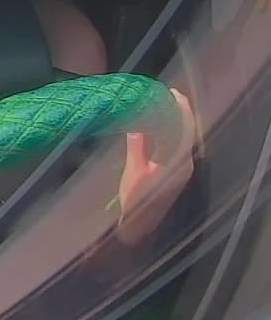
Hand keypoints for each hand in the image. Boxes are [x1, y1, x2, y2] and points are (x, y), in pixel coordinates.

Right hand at [117, 88, 197, 244]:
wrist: (141, 227)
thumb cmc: (137, 200)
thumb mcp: (133, 171)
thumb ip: (137, 146)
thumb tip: (137, 124)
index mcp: (178, 162)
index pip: (185, 129)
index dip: (181, 109)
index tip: (172, 93)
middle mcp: (185, 164)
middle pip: (186, 132)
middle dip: (177, 114)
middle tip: (165, 96)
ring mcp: (181, 170)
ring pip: (181, 139)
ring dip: (173, 123)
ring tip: (161, 108)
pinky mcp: (175, 174)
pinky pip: (176, 148)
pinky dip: (170, 135)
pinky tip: (158, 130)